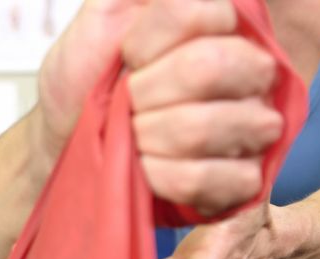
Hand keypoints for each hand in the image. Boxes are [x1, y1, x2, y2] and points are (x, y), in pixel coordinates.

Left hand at [35, 0, 282, 215]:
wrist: (65, 140)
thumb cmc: (87, 77)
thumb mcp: (102, 13)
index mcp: (223, 24)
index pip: (205, 13)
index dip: (147, 42)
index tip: (127, 56)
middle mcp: (251, 70)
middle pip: (210, 68)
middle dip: (146, 90)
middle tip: (129, 99)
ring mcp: (254, 126)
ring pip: (206, 127)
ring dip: (149, 135)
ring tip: (136, 134)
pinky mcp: (244, 181)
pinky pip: (211, 179)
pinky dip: (162, 176)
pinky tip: (149, 168)